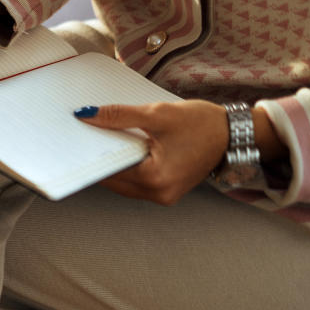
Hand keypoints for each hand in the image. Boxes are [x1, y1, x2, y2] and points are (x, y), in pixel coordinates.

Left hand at [74, 100, 228, 204]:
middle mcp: (157, 194)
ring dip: (111, 163)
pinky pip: (135, 181)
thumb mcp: (158, 114)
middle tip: (83, 137)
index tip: (74, 139)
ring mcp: (162, 195)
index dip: (90, 152)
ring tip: (100, 140)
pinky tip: (119, 148)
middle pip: (113, 178)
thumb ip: (119, 116)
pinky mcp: (165, 190)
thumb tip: (87, 115)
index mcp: (155, 178)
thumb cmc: (202, 124)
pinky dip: (126, 166)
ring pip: (122, 182)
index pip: (109, 168)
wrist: (234, 134)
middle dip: (99, 158)